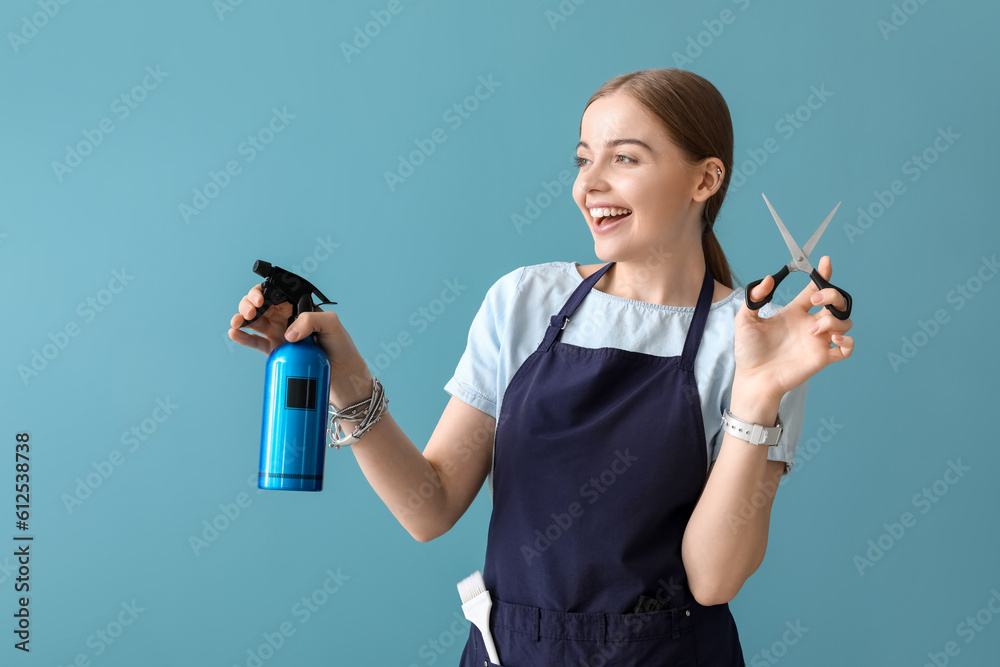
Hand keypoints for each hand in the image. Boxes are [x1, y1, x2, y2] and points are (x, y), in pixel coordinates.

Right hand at [228, 284, 372, 405]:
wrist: (344, 374)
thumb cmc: (341, 346)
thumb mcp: (331, 325)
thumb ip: (311, 320)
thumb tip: (287, 333)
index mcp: (298, 308)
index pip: (275, 294)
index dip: (262, 293)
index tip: (260, 299)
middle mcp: (286, 319)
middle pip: (260, 306)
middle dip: (249, 305)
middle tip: (250, 312)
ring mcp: (279, 335)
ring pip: (254, 322)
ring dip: (241, 319)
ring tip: (236, 322)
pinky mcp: (276, 352)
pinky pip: (255, 342)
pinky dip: (243, 337)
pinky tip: (235, 333)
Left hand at [733, 255, 853, 400]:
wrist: (753, 378)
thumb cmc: (748, 351)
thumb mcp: (744, 320)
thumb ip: (754, 298)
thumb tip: (768, 278)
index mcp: (794, 313)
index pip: (814, 289)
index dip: (823, 275)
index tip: (825, 262)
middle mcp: (809, 324)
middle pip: (835, 302)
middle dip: (832, 294)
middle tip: (815, 301)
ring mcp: (818, 341)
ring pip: (844, 321)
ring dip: (833, 320)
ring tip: (812, 330)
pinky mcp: (822, 358)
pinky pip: (847, 347)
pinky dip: (847, 340)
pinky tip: (833, 339)